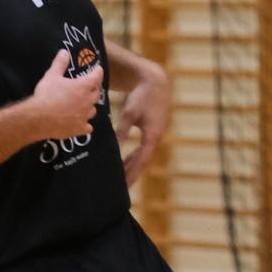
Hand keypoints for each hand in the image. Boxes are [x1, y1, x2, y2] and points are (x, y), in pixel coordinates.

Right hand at [28, 49, 102, 139]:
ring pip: (93, 110)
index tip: (97, 69)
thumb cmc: (47, 95)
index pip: (97, 76)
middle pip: (97, 93)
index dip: (98, 71)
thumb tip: (64, 51)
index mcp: (83, 86)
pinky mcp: (79, 129)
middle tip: (89, 86)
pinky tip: (81, 123)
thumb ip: (60, 63)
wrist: (39, 118)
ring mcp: (85, 116)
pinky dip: (85, 124)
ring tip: (83, 104)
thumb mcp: (51, 76)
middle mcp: (88, 101)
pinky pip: (87, 127)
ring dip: (89, 106)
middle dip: (94, 88)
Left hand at [115, 61, 169, 186]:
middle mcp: (156, 138)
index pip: (141, 161)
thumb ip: (122, 130)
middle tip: (119, 189)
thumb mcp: (131, 112)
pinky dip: (134, 157)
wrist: (156, 82)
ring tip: (120, 179)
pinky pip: (142, 149)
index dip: (132, 174)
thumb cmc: (143, 96)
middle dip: (131, 174)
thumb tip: (115, 146)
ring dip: (132, 167)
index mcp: (152, 136)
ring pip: (142, 156)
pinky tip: (125, 162)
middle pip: (142, 162)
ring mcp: (155, 135)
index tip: (124, 186)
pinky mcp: (152, 131)